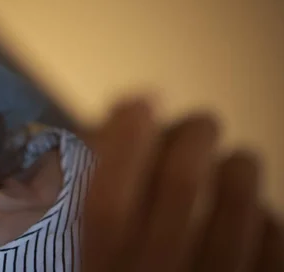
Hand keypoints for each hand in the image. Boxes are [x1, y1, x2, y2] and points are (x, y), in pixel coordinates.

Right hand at [81, 98, 282, 270]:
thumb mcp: (94, 259)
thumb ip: (96, 201)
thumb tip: (119, 129)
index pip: (108, 201)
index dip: (123, 140)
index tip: (140, 102)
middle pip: (181, 183)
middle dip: (194, 132)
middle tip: (200, 123)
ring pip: (242, 200)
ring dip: (239, 167)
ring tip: (234, 165)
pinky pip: (278, 239)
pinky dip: (268, 218)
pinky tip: (255, 219)